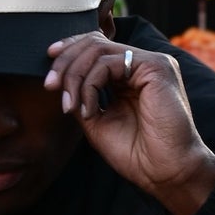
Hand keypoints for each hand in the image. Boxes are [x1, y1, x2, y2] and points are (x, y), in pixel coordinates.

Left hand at [45, 36, 214, 214]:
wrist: (164, 172)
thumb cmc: (137, 153)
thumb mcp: (97, 121)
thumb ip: (81, 96)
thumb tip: (58, 80)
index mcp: (131, 74)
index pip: (96, 46)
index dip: (69, 51)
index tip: (49, 73)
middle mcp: (142, 64)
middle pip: (93, 42)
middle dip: (65, 62)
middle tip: (50, 86)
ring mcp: (151, 62)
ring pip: (97, 49)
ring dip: (74, 76)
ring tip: (69, 105)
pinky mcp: (156, 67)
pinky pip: (108, 63)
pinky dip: (90, 85)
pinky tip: (89, 109)